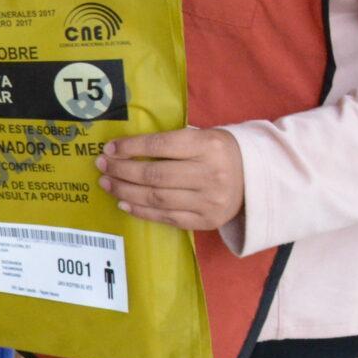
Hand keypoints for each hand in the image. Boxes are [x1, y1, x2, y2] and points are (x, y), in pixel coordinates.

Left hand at [97, 128, 244, 230]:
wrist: (256, 179)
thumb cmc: (219, 152)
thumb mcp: (202, 136)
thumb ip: (170, 142)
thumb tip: (124, 148)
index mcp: (208, 146)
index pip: (160, 146)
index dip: (130, 147)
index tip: (109, 148)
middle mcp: (210, 174)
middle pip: (154, 174)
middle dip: (122, 170)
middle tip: (101, 165)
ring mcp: (209, 201)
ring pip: (156, 198)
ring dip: (125, 191)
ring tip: (107, 183)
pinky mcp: (206, 221)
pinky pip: (166, 217)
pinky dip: (141, 211)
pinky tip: (123, 202)